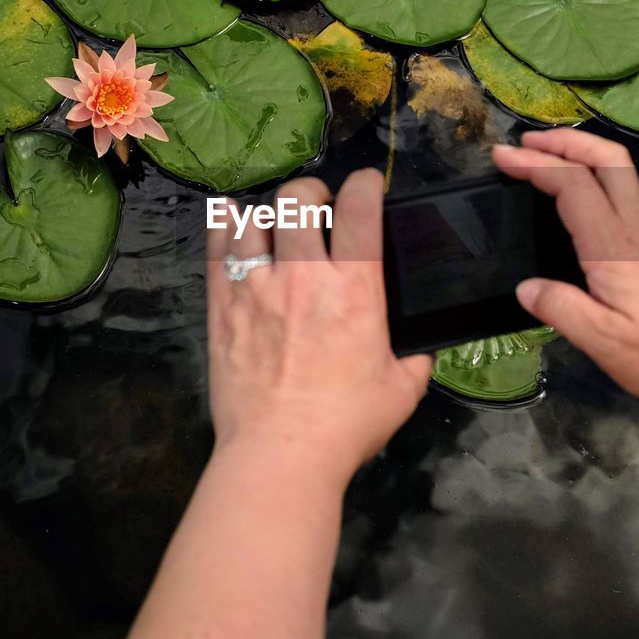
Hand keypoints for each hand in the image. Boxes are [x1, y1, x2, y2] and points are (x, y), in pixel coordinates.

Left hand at [205, 169, 433, 484]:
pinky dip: (225, 225)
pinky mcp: (223, 306)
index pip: (359, 211)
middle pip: (299, 200)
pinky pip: (218, 248)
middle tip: (318, 206)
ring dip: (271, 212)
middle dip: (311, 192)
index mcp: (355, 290)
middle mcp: (304, 276)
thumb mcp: (402, 390)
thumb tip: (420, 348)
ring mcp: (257, 288)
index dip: (364, 185)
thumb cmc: (347, 425)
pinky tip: (232, 220)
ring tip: (277, 222)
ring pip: (255, 219)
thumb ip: (414, 359)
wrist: (280, 454)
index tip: (365, 185)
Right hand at [493, 130, 638, 458]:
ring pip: (619, 174)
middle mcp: (634, 232)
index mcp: (614, 248)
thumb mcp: (602, 342)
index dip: (536, 164)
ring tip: (546, 158)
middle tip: (525, 142)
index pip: (573, 186)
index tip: (503, 158)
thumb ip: (560, 309)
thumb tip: (527, 287)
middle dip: (564, 141)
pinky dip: (593, 179)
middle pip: (607, 161)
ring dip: (581, 155)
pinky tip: (575, 199)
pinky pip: (622, 196)